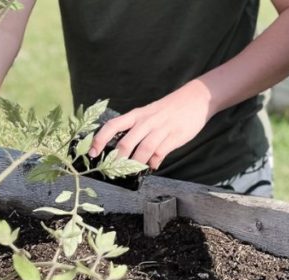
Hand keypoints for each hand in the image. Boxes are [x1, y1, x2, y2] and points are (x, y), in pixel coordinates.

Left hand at [89, 80, 213, 170]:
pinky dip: (154, 163)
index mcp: (137, 115)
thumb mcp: (149, 114)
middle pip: (126, 143)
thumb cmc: (169, 108)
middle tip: (114, 171)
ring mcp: (161, 129)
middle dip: (118, 160)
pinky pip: (160, 153)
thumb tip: (126, 150)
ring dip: (137, 164)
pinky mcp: (175, 136)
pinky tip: (153, 166)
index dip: (100, 139)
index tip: (92, 153)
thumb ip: (138, 129)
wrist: (195, 98)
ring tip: (134, 172)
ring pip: (143, 150)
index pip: (112, 126)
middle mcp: (146, 121)